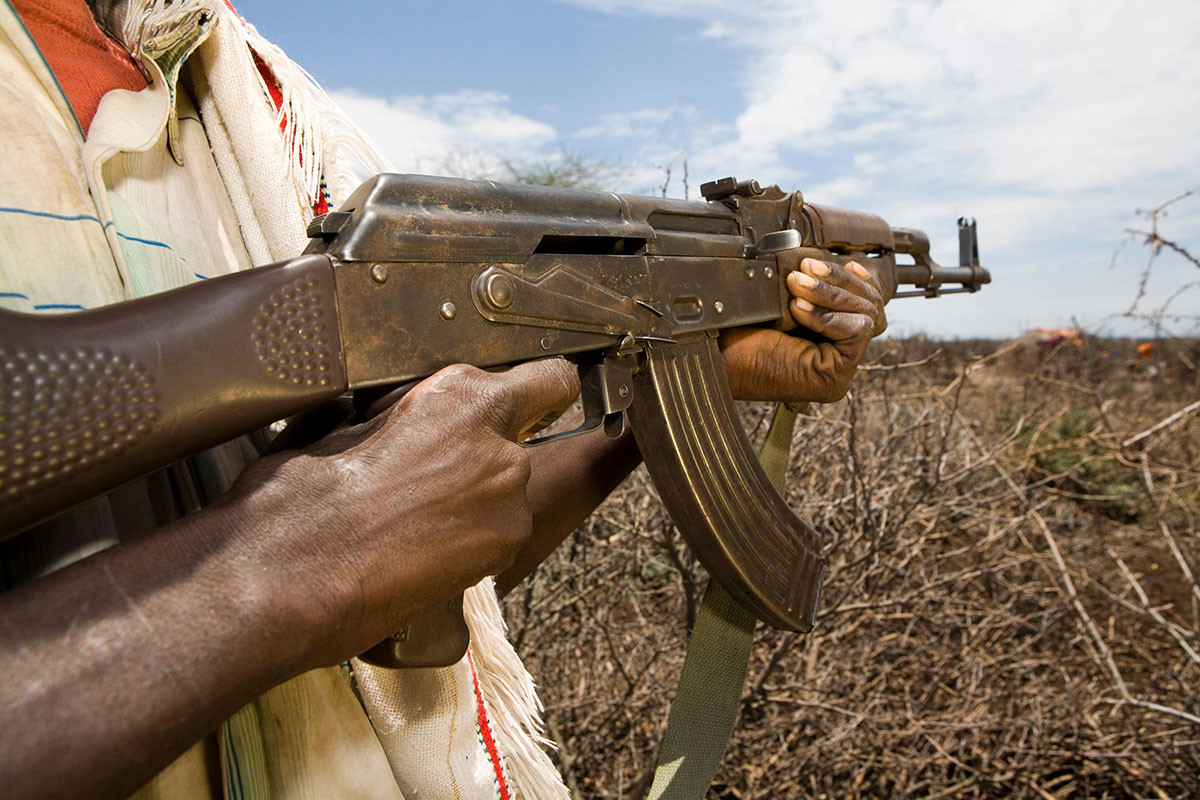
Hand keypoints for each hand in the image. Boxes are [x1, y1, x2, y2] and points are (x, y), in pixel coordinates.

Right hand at [221, 358, 578, 667]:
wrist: (289, 572)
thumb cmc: (301, 497)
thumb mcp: (341, 421)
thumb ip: (393, 410)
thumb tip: (393, 408)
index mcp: (461, 395)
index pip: (548, 379)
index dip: (536, 392)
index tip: (527, 402)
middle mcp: (498, 443)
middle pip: (514, 442)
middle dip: (477, 457)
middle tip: (420, 480)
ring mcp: (507, 500)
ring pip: (504, 492)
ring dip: (470, 503)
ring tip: (409, 523)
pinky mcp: (502, 550)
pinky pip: (494, 536)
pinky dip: (466, 543)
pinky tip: (417, 552)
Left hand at [720, 255, 887, 402]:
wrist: (715, 361)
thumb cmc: (735, 333)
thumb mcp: (775, 300)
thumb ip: (804, 284)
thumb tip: (817, 259)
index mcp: (828, 337)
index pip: (863, 301)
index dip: (853, 279)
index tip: (832, 261)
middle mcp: (839, 354)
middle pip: (868, 306)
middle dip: (838, 282)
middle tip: (803, 269)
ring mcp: (841, 368)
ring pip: (865, 316)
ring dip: (830, 294)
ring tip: (796, 285)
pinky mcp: (837, 376)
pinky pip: (855, 332)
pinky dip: (827, 315)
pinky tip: (798, 309)